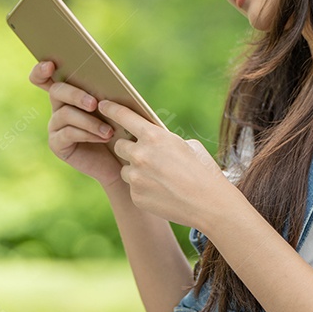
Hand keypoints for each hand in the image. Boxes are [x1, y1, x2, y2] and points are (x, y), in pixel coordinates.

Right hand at [29, 61, 122, 186]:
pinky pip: (69, 133)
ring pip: (66, 114)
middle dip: (75, 95)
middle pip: (56, 91)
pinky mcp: (57, 144)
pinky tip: (104, 137)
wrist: (121, 157)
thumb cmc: (119, 127)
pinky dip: (88, 134)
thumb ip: (105, 93)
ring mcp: (55, 125)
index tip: (50, 65)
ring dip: (89, 121)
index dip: (41, 70)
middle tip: (94, 103)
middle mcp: (58, 106)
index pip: (45, 77)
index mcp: (69, 92)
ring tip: (109, 130)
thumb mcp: (114, 107)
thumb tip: (106, 80)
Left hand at [98, 99, 235, 227]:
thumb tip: (151, 141)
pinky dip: (143, 189)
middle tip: (141, 153)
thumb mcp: (188, 146)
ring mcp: (136, 177)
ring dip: (135, 170)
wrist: (210, 205)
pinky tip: (161, 192)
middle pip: (119, 145)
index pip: (124, 116)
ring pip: (125, 169)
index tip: (102, 106)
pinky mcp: (136, 196)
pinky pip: (133, 188)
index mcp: (154, 136)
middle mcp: (140, 155)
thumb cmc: (203, 172)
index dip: (111, 109)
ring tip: (158, 177)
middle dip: (128, 148)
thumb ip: (164, 141)